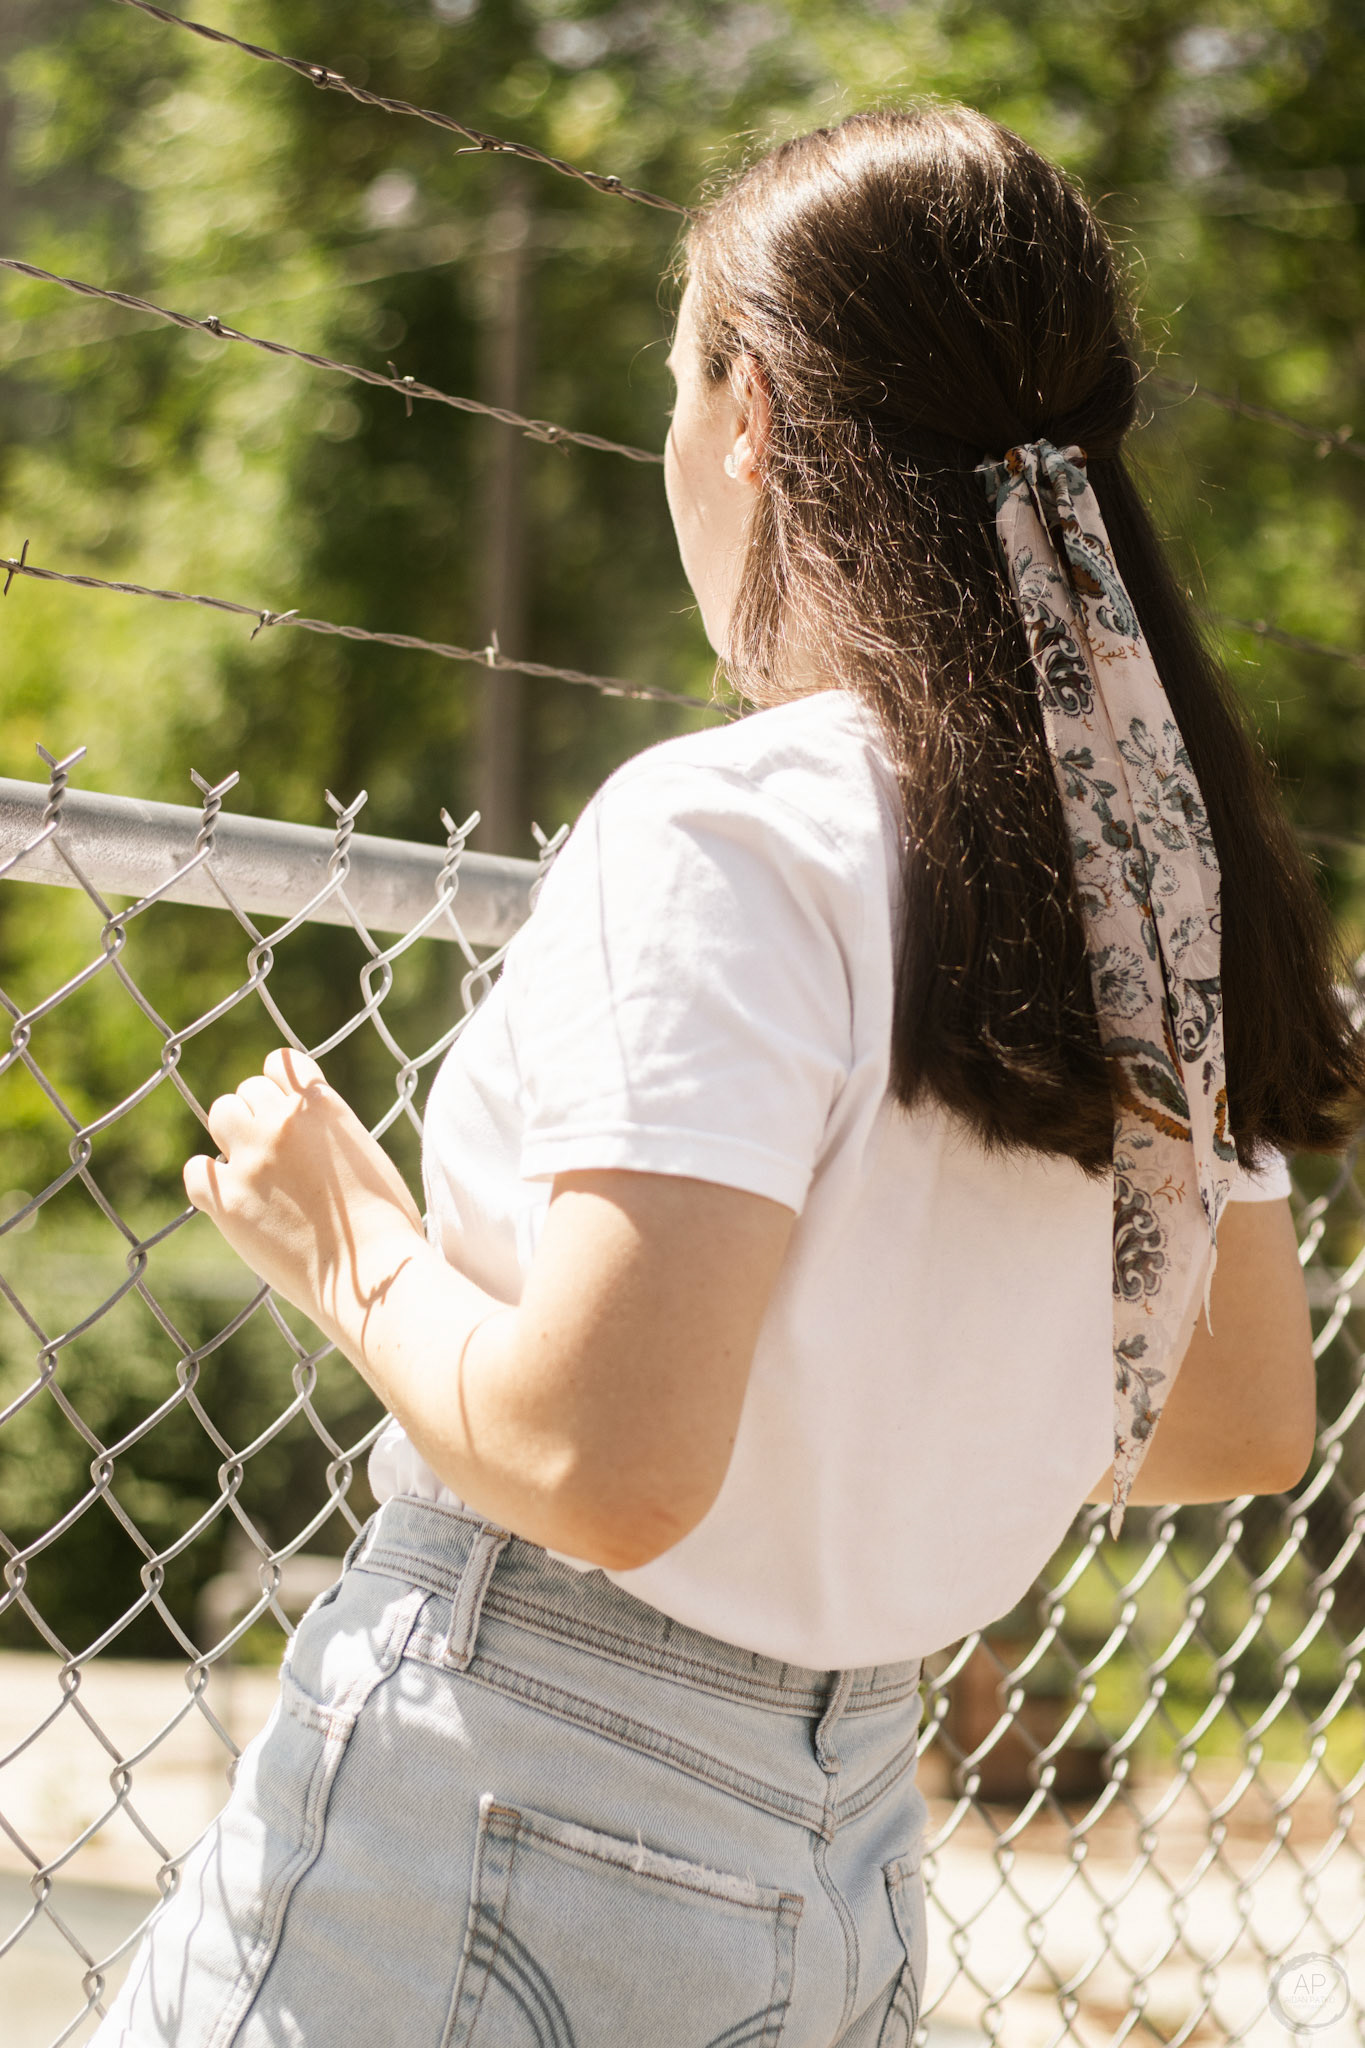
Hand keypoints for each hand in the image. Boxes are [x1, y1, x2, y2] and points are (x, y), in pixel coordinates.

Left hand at [184, 1048, 424, 1343]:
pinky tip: (228, 1195)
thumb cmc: (387, 1224)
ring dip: (232, 1135)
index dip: (282, 1086)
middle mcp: (282, 1122)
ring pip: (220, 1114)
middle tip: (273, 1150)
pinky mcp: (229, 1201)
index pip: (281, 1062)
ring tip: (251, 1166)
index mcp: (322, 1105)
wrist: (371, 1275)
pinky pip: (197, 1170)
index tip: (288, 1110)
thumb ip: (333, 1132)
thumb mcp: (367, 1155)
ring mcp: (252, 1160)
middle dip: (258, 1114)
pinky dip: (209, 1180)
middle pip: (248, 1090)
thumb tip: (312, 1138)